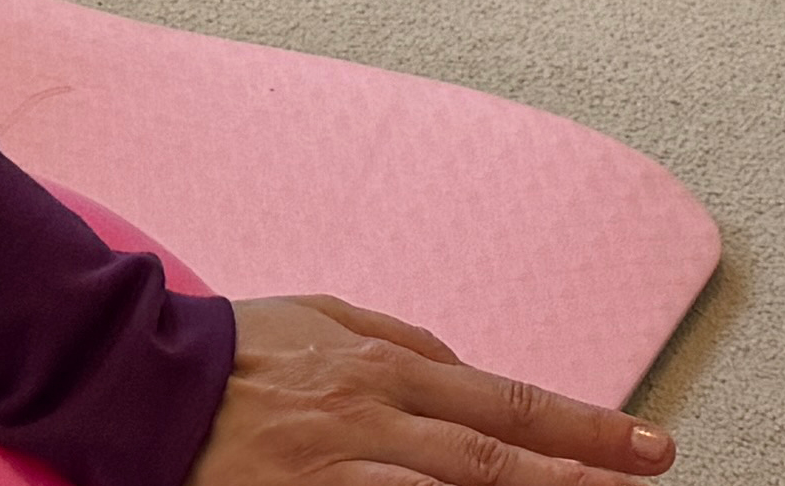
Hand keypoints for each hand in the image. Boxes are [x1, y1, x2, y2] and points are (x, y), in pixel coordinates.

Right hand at [189, 296, 674, 485]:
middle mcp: (370, 418)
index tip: (649, 445)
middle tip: (648, 476)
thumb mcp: (321, 316)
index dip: (584, 427)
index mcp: (380, 364)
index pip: (506, 401)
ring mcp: (335, 471)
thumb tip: (461, 365)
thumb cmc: (232, 347)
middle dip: (581, 473)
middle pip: (496, 457)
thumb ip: (398, 339)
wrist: (135, 381)